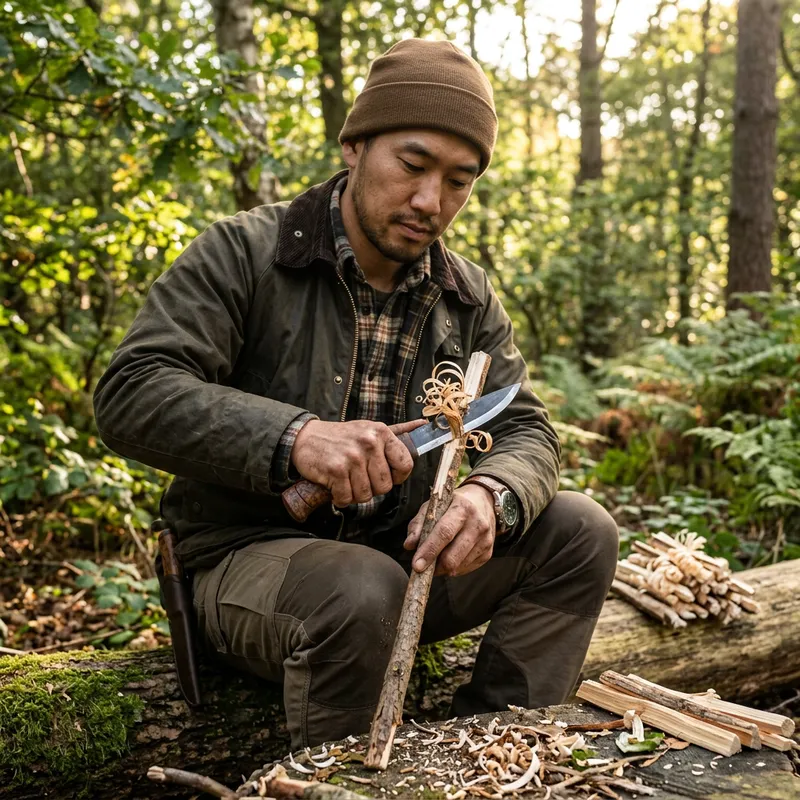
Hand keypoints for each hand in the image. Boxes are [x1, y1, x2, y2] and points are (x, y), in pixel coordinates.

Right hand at [290, 418, 426, 506]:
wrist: (305, 438)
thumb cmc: (341, 437)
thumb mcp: (369, 429)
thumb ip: (397, 431)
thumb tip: (423, 424)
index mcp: (381, 432)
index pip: (406, 464)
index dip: (397, 477)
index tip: (386, 476)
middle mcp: (369, 442)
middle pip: (385, 486)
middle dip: (372, 488)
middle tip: (358, 477)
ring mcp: (352, 456)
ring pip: (366, 495)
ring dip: (354, 494)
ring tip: (346, 480)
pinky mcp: (336, 470)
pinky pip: (347, 498)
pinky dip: (340, 498)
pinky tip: (335, 486)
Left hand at [404, 483, 495, 576]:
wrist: (483, 502)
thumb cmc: (452, 504)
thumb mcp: (433, 506)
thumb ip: (418, 524)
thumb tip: (409, 545)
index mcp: (462, 508)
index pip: (444, 533)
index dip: (429, 551)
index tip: (416, 565)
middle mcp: (477, 524)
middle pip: (452, 556)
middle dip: (434, 567)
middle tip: (423, 567)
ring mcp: (486, 539)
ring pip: (458, 566)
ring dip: (442, 568)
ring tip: (436, 559)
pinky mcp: (489, 552)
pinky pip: (465, 569)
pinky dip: (454, 568)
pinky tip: (450, 556)